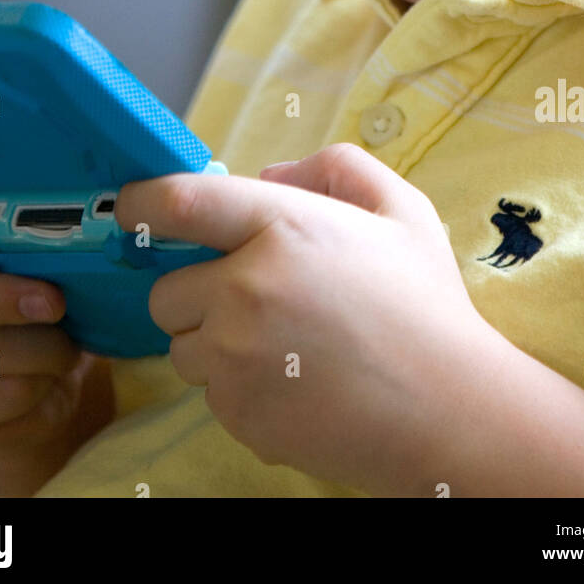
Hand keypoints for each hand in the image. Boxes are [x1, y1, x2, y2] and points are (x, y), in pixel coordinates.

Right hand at [0, 191, 109, 457]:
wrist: (41, 371)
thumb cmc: (31, 289)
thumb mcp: (25, 253)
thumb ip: (19, 235)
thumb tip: (60, 229)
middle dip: (1, 299)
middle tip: (54, 302)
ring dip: (39, 346)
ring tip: (65, 342)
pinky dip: (39, 382)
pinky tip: (50, 373)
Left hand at [115, 142, 486, 494]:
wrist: (451, 412)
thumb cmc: (426, 306)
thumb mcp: (400, 209)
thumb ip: (334, 168)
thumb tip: (268, 178)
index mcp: (283, 227)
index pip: (176, 202)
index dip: (141, 200)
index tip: (132, 207)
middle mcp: (246, 290)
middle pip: (165, 291)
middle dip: (197, 292)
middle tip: (255, 298)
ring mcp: (237, 359)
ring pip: (182, 347)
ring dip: (214, 344)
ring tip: (283, 345)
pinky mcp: (238, 415)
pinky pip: (209, 393)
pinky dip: (237, 388)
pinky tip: (294, 382)